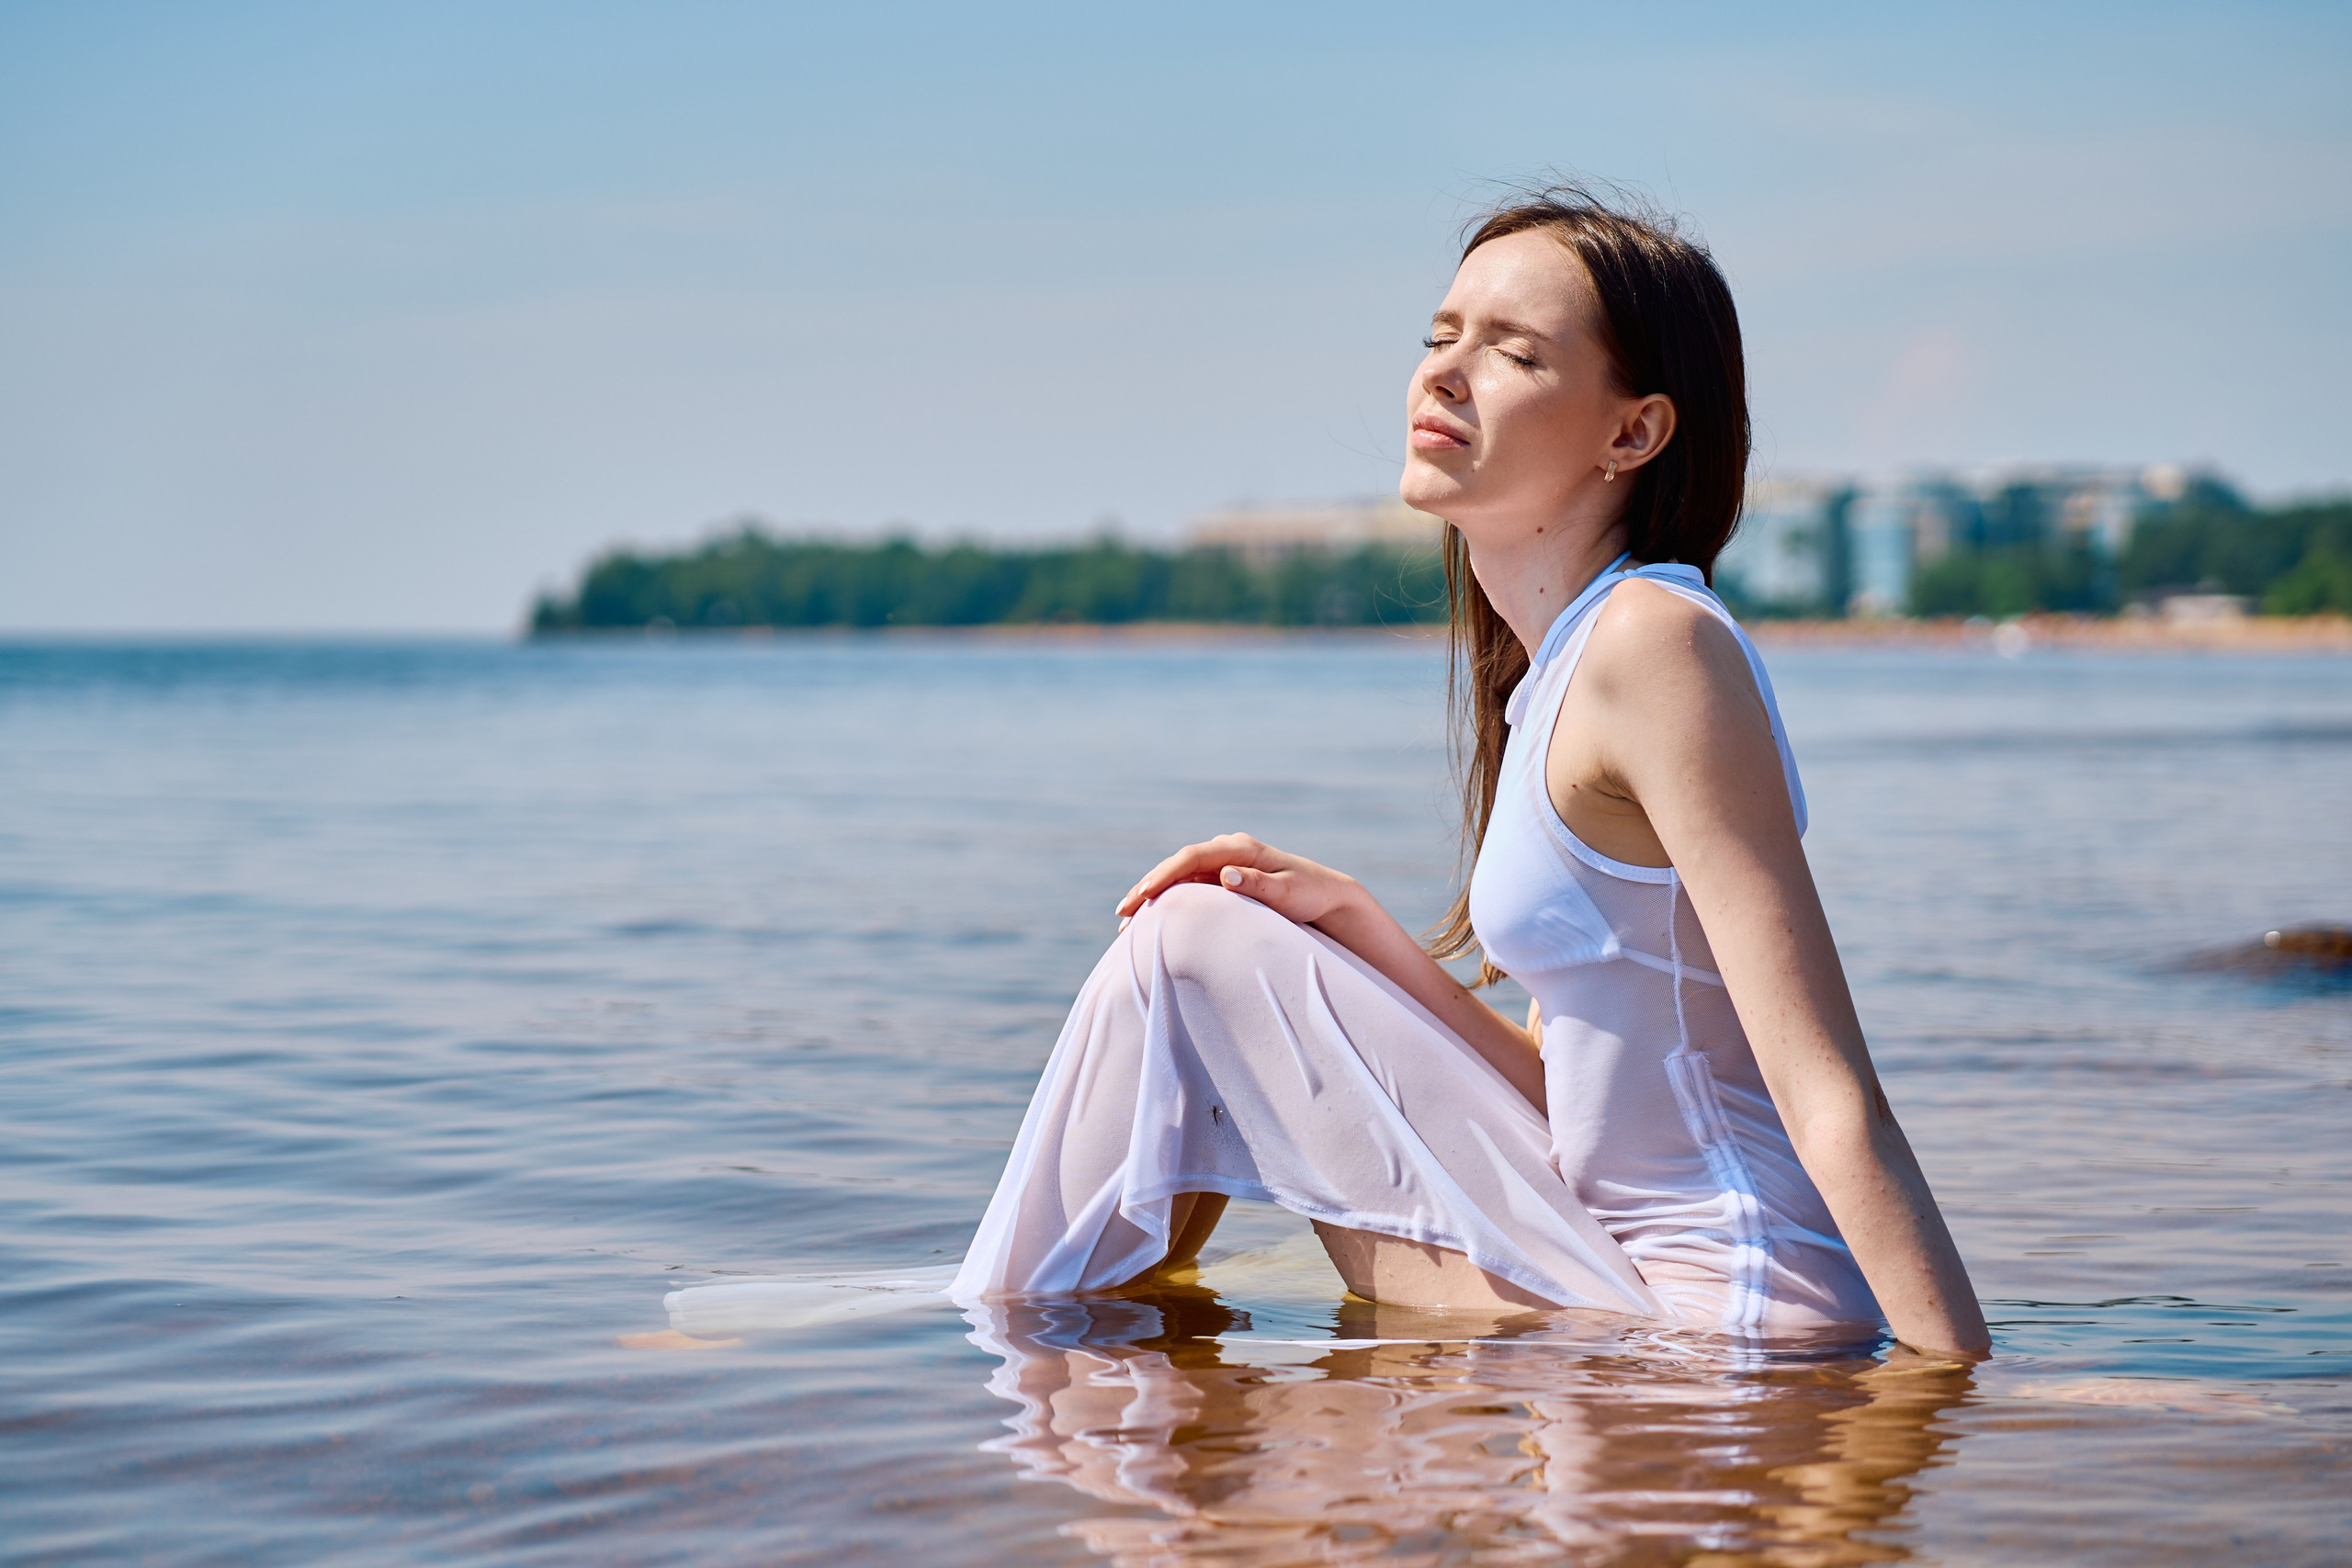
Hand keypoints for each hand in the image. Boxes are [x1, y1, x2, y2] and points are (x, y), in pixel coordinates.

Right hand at [1115, 833, 1366, 929]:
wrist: (1328, 896)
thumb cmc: (1310, 895)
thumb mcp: (1288, 893)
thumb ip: (1257, 884)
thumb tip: (1224, 875)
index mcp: (1241, 848)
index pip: (1191, 858)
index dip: (1164, 876)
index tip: (1143, 896)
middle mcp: (1228, 851)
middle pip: (1178, 866)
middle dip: (1148, 888)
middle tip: (1123, 914)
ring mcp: (1224, 863)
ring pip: (1179, 877)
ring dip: (1154, 896)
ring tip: (1127, 922)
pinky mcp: (1224, 879)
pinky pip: (1189, 887)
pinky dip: (1169, 901)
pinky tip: (1152, 920)